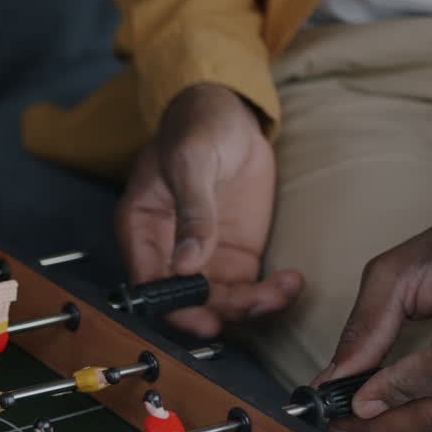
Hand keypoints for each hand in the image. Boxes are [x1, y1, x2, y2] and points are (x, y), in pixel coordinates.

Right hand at [116, 83, 303, 335]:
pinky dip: (270, 294)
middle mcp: (168, 252)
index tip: (206, 320)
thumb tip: (185, 264)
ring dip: (252, 306)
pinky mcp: (234, 255)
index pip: (149, 285)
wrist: (229, 111)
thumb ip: (192, 212)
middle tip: (261, 301)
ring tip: (285, 288)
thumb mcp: (193, 160)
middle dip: (223, 310)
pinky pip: (248, 289)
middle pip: (187, 302)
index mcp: (141, 230)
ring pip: (220, 302)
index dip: (174, 309)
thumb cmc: (198, 125)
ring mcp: (202, 257)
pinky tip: (291, 282)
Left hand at [315, 227, 431, 431]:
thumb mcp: (399, 274)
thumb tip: (336, 377)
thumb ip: (368, 325)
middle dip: (394, 425)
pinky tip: (398, 415)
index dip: (396, 389)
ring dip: (410, 428)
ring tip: (366, 427)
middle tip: (347, 428)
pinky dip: (426, 420)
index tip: (355, 403)